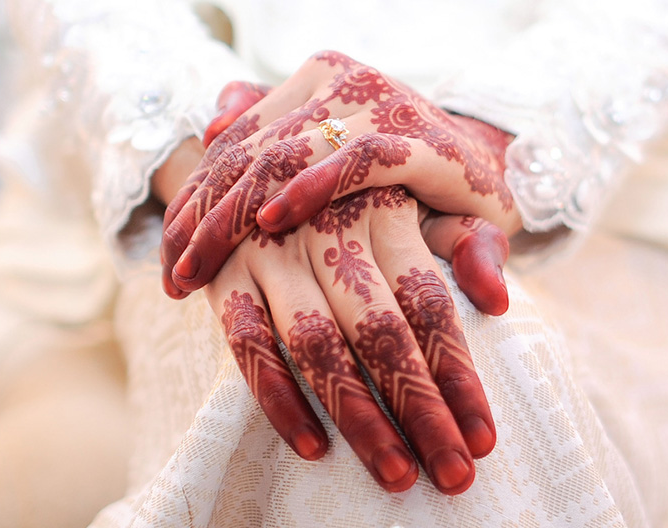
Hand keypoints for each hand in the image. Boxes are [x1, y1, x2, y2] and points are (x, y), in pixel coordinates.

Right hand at [161, 51, 521, 296]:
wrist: (450, 128)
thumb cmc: (464, 191)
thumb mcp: (483, 220)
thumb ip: (483, 252)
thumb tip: (493, 301)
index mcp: (414, 129)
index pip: (361, 153)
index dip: (313, 188)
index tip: (267, 229)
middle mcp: (363, 96)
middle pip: (286, 148)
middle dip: (231, 214)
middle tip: (191, 273)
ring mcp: (323, 86)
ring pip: (249, 143)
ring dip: (204, 208)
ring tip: (173, 267)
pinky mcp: (294, 86)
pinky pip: (235, 135)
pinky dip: (202, 185)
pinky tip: (176, 230)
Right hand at [205, 185, 497, 495]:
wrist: (273, 123)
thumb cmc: (370, 178)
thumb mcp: (428, 187)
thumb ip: (467, 240)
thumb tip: (499, 302)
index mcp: (387, 206)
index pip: (430, 305)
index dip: (458, 375)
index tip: (485, 440)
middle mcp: (328, 228)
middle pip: (380, 332)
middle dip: (421, 411)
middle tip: (455, 478)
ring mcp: (270, 251)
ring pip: (315, 345)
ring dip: (357, 417)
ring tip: (398, 477)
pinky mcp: (225, 274)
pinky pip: (247, 345)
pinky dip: (277, 398)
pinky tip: (314, 450)